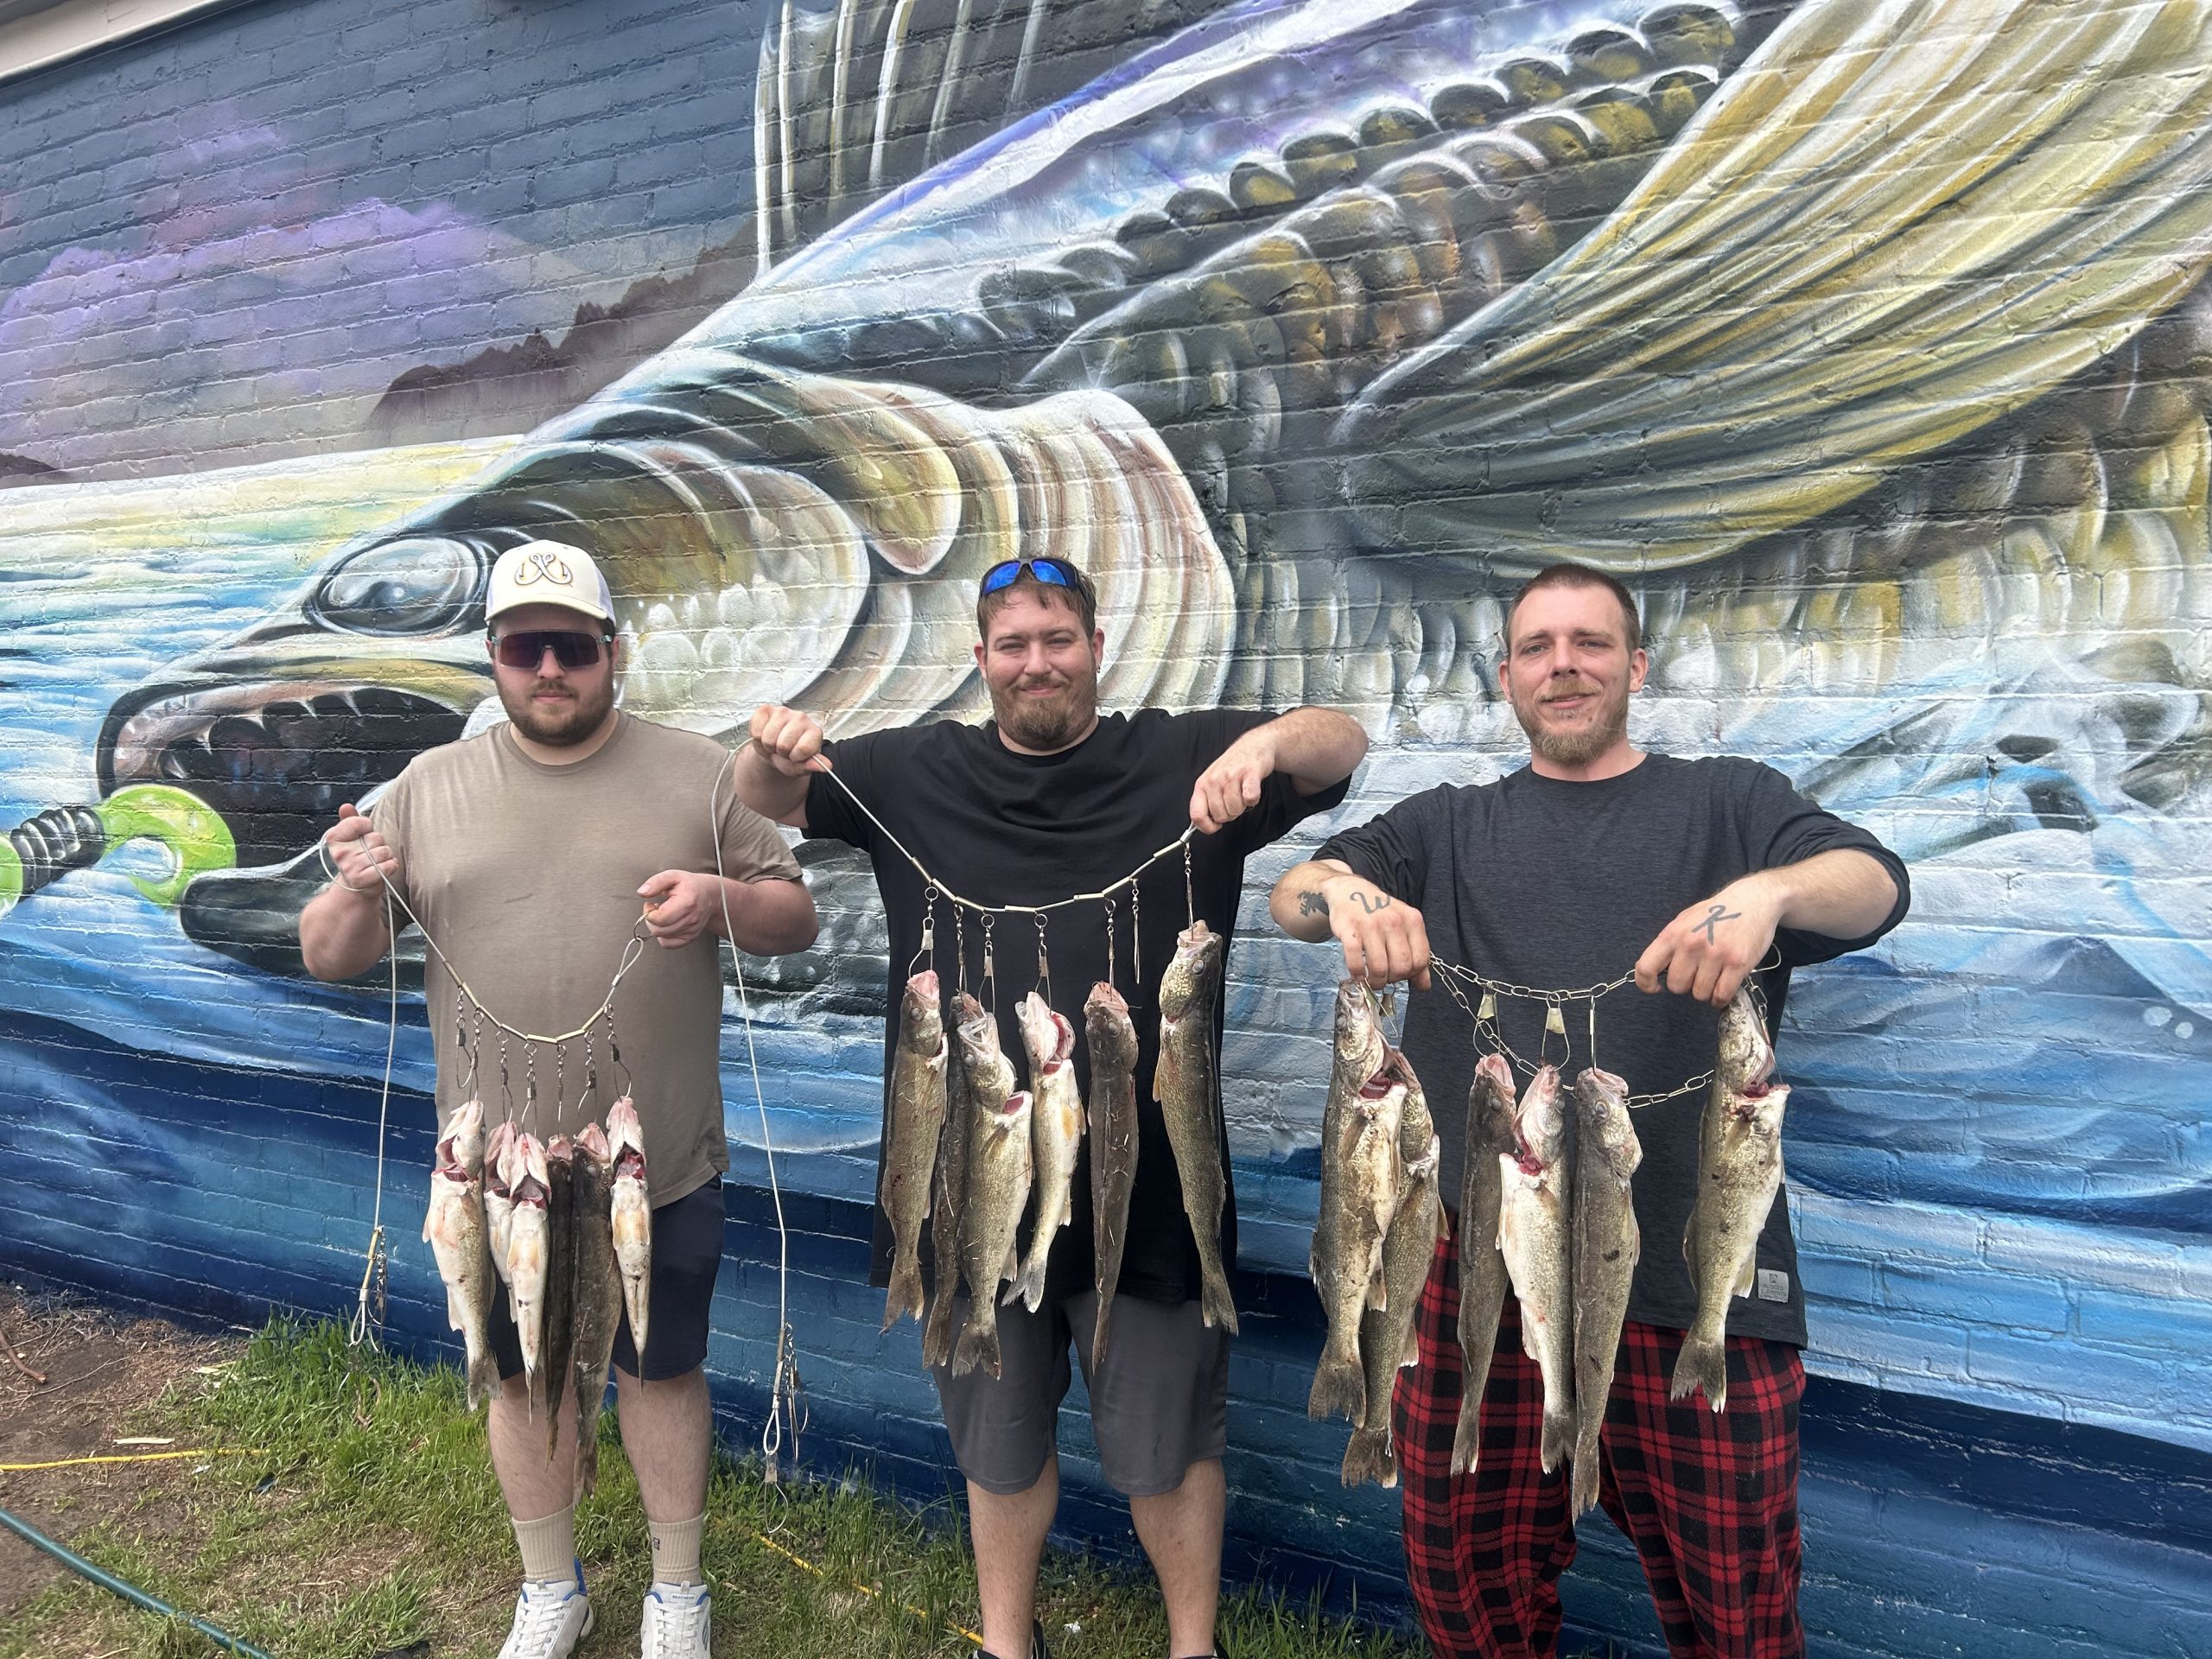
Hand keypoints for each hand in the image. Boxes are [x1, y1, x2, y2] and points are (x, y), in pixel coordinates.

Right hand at [323, 803, 395, 897]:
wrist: (357, 887)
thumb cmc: (358, 858)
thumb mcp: (352, 837)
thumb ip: (351, 820)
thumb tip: (345, 806)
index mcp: (334, 838)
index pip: (361, 822)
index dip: (368, 827)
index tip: (364, 835)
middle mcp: (340, 852)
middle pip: (376, 837)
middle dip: (379, 844)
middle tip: (370, 854)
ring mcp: (350, 867)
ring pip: (384, 852)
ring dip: (386, 856)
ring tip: (376, 862)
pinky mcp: (361, 879)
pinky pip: (388, 866)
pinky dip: (391, 866)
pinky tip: (383, 870)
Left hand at [638, 870, 721, 948]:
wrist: (710, 895)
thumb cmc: (690, 885)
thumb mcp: (673, 876)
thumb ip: (656, 882)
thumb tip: (642, 892)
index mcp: (687, 902)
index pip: (660, 919)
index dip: (648, 912)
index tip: (649, 904)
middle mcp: (691, 919)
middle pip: (659, 930)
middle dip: (650, 920)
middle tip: (654, 909)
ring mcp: (692, 930)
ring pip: (662, 937)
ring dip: (657, 926)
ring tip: (662, 914)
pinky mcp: (691, 937)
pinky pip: (669, 944)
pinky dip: (663, 936)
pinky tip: (665, 925)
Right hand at [749, 704, 830, 777]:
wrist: (774, 750)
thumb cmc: (790, 756)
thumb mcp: (801, 766)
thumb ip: (812, 766)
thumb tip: (826, 766)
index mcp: (815, 732)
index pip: (803, 748)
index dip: (795, 758)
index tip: (795, 756)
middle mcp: (801, 718)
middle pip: (783, 744)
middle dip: (780, 752)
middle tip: (783, 750)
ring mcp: (783, 711)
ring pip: (768, 738)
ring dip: (768, 745)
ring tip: (774, 744)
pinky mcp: (766, 709)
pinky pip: (756, 730)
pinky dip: (757, 738)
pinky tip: (765, 735)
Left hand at [1190, 730, 1275, 833]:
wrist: (1253, 746)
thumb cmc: (1232, 767)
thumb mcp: (1212, 782)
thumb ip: (1206, 802)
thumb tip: (1202, 824)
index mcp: (1202, 784)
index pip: (1196, 815)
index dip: (1207, 827)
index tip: (1215, 826)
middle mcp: (1214, 780)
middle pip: (1220, 816)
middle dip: (1230, 814)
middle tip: (1234, 801)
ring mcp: (1231, 776)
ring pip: (1235, 809)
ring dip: (1243, 806)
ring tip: (1243, 793)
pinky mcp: (1249, 773)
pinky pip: (1250, 797)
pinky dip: (1253, 799)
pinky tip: (1252, 791)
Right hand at [1314, 871, 1430, 990]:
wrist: (1351, 891)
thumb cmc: (1379, 912)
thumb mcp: (1404, 927)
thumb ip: (1416, 955)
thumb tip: (1424, 985)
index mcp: (1412, 920)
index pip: (1420, 960)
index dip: (1411, 974)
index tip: (1401, 974)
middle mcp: (1394, 921)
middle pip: (1401, 966)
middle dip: (1393, 979)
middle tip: (1385, 977)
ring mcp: (1371, 925)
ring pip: (1379, 968)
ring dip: (1375, 981)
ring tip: (1371, 979)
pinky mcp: (1349, 929)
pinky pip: (1355, 960)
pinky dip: (1357, 973)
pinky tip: (1357, 973)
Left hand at [1634, 874, 1782, 1006]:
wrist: (1752, 900)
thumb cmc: (1716, 913)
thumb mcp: (1684, 921)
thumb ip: (1669, 944)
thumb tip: (1652, 970)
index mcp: (1673, 934)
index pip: (1645, 968)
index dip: (1646, 984)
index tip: (1656, 987)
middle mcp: (1691, 944)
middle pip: (1676, 986)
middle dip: (1686, 984)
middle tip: (1697, 973)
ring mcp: (1715, 954)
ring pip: (1700, 994)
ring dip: (1706, 990)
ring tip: (1713, 976)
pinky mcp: (1737, 963)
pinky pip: (1721, 995)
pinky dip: (1720, 998)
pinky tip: (1723, 987)